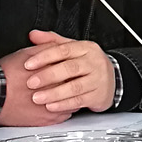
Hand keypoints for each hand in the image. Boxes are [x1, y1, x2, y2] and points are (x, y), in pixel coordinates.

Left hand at [0, 31, 115, 122]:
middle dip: (48, 76)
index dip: (45, 57)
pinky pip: (80, 101)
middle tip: (31, 83)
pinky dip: (64, 105)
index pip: (64, 50)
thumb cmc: (87, 63)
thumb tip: (33, 35)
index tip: (28, 64)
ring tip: (37, 98)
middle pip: (70, 68)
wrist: (112, 79)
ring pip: (75, 87)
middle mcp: (94, 62)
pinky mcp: (99, 96)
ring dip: (54, 93)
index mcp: (85, 48)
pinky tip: (51, 106)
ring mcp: (98, 80)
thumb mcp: (72, 48)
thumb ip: (52, 41)